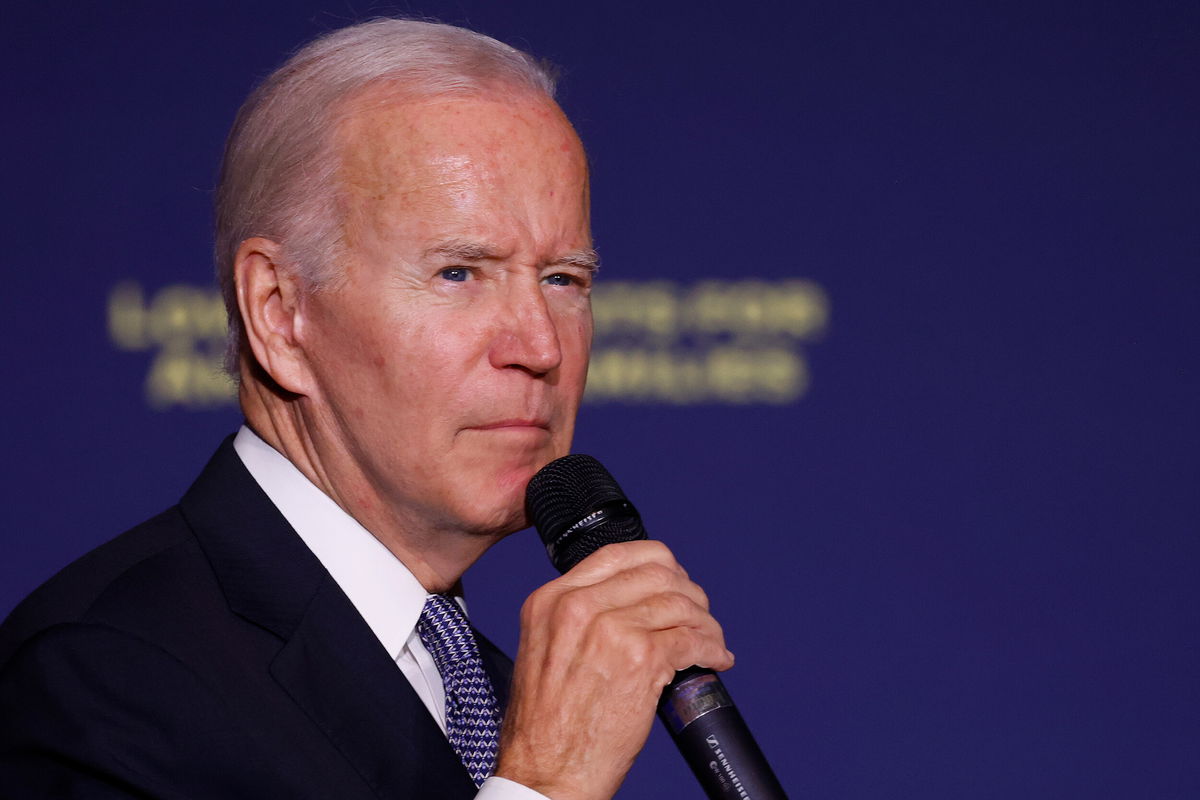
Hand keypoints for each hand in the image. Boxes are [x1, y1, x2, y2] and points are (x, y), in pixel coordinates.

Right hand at [494, 540, 733, 799]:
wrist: (544, 772)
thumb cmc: (545, 726)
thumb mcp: (543, 651)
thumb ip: (575, 619)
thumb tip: (627, 604)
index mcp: (551, 601)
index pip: (618, 554)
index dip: (657, 563)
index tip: (673, 579)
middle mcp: (578, 606)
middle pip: (656, 572)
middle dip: (687, 591)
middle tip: (698, 613)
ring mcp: (611, 629)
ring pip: (679, 604)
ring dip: (705, 622)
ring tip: (711, 640)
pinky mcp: (640, 659)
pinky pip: (692, 639)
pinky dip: (712, 648)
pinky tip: (715, 659)